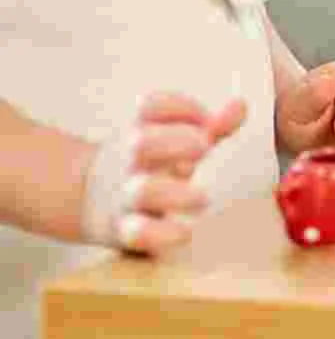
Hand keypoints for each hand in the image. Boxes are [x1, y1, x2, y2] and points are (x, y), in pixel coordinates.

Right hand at [80, 92, 247, 255]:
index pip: (153, 107)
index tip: (206, 119)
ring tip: (202, 199)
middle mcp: (130, 160)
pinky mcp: (123, 230)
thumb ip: (212, 127)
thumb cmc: (151, 164)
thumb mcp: (176, 141)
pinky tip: (184, 232)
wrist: (88, 200)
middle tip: (203, 147)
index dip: (181, 107)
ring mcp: (125, 195)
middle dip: (175, 142)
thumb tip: (241, 105)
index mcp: (142, 131)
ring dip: (174, 192)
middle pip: (142, 143)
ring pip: (141, 191)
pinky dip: (160, 233)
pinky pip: (135, 232)